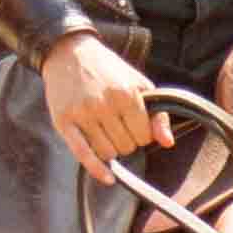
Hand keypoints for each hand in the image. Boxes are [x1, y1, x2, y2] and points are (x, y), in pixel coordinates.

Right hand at [37, 33, 161, 163]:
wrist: (70, 53)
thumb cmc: (109, 71)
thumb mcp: (139, 84)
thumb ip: (157, 114)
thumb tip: (168, 143)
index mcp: (126, 94)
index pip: (144, 136)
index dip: (142, 134)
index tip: (134, 125)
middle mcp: (104, 104)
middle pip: (126, 147)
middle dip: (126, 141)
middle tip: (117, 126)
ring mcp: (82, 114)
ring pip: (107, 153)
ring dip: (110, 150)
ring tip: (105, 132)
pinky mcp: (63, 121)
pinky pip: (83, 154)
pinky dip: (97, 170)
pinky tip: (108, 179)